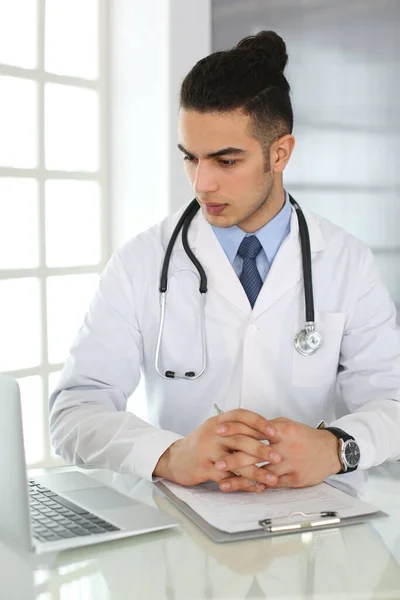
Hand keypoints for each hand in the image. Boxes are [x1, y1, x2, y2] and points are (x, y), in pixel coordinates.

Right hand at [153, 409, 280, 490]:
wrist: (175, 458)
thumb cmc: (201, 444)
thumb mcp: (215, 429)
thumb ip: (236, 428)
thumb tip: (265, 429)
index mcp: (218, 421)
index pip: (241, 416)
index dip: (258, 422)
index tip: (273, 431)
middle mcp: (213, 433)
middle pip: (241, 438)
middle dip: (262, 449)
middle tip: (278, 457)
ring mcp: (207, 450)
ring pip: (236, 461)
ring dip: (256, 471)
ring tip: (272, 478)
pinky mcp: (204, 468)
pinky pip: (228, 477)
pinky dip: (244, 484)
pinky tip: (256, 487)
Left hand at [214, 416, 340, 490]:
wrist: (330, 450)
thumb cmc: (305, 436)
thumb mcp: (287, 424)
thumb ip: (266, 426)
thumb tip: (245, 425)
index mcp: (280, 431)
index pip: (253, 429)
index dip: (235, 430)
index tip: (218, 432)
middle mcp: (284, 447)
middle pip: (255, 454)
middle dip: (234, 460)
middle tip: (217, 464)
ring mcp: (289, 465)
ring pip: (262, 474)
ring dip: (241, 480)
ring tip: (224, 484)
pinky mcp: (294, 479)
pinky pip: (273, 484)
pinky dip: (258, 487)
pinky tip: (244, 490)